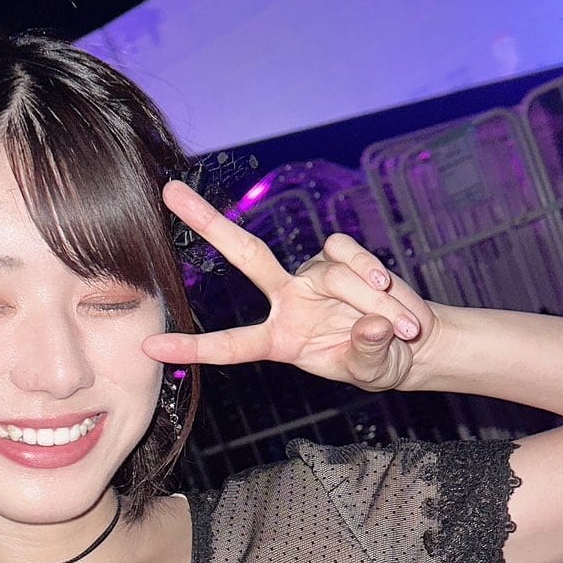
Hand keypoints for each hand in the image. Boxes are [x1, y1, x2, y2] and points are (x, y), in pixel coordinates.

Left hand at [143, 179, 441, 391]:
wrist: (411, 342)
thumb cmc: (377, 361)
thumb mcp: (371, 370)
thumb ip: (367, 352)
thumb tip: (372, 326)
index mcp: (279, 339)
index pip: (230, 345)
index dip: (192, 347)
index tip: (150, 347)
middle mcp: (287, 299)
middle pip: (244, 253)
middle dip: (207, 222)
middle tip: (169, 192)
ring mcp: (312, 274)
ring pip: (333, 273)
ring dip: (371, 299)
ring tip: (405, 328)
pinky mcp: (341, 256)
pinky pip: (349, 254)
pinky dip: (373, 274)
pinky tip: (392, 294)